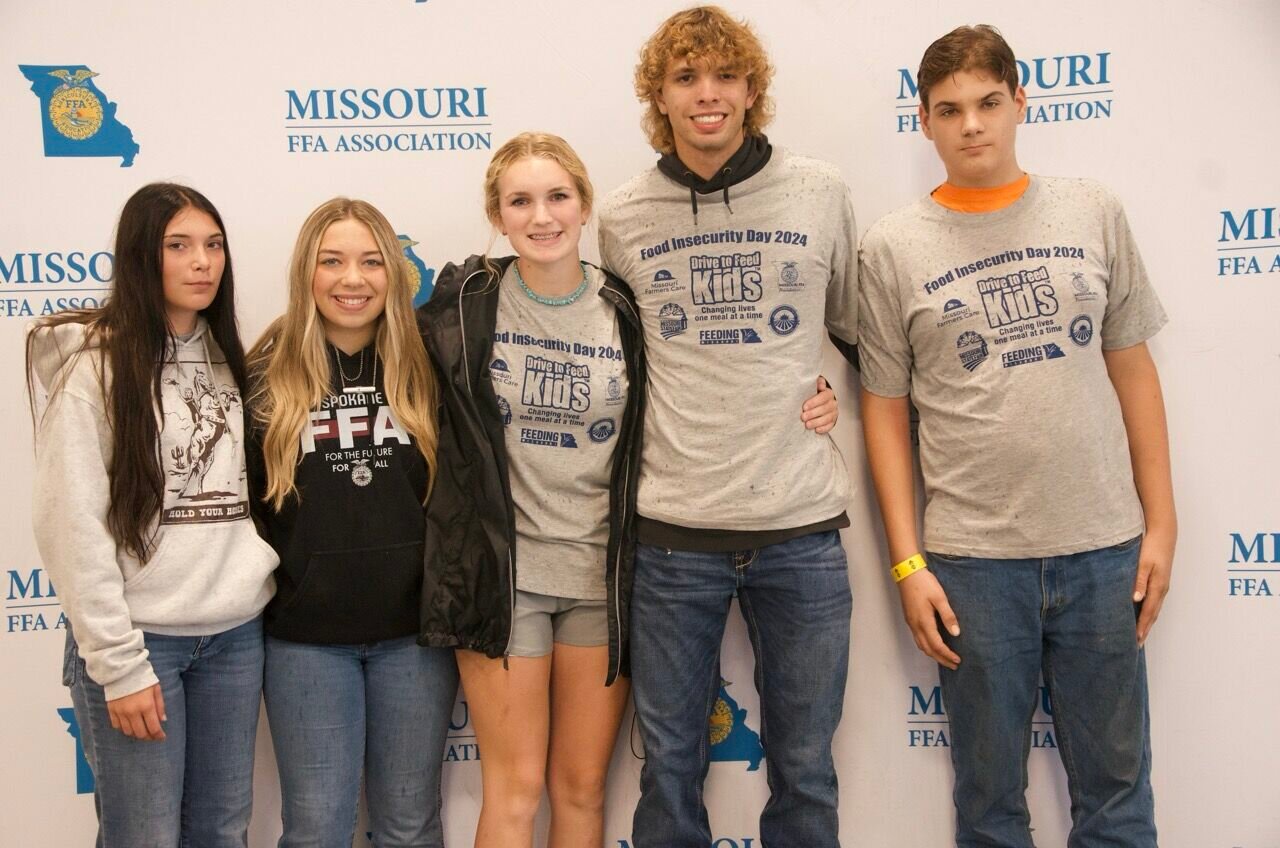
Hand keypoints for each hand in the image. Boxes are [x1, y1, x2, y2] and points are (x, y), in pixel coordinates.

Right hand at [107, 683, 166, 740]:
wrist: (123, 671)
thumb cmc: (143, 679)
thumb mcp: (156, 689)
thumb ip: (160, 706)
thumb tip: (163, 720)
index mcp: (146, 706)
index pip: (153, 728)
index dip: (158, 735)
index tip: (162, 737)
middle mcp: (133, 712)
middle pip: (140, 733)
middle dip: (148, 737)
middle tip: (152, 735)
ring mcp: (120, 713)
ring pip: (128, 732)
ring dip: (136, 734)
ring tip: (142, 730)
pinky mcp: (111, 711)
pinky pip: (117, 726)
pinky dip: (124, 728)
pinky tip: (130, 725)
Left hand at [801, 376, 837, 433]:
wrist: (820, 401)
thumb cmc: (814, 394)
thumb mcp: (814, 386)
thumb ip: (817, 383)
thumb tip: (820, 384)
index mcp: (828, 393)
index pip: (823, 397)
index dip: (814, 402)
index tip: (804, 407)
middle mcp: (833, 403)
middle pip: (825, 409)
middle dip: (813, 413)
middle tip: (803, 417)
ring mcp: (834, 413)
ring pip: (827, 418)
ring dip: (817, 422)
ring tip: (807, 425)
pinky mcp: (833, 421)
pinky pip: (830, 426)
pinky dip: (824, 428)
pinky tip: (816, 430)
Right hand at [897, 568, 960, 669]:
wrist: (906, 573)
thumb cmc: (924, 583)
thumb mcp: (940, 597)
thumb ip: (948, 615)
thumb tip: (955, 633)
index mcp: (924, 621)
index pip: (937, 645)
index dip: (947, 655)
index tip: (958, 660)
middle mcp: (915, 625)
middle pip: (928, 649)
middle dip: (941, 659)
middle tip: (953, 665)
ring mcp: (911, 623)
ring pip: (921, 645)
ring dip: (933, 654)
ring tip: (944, 658)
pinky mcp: (909, 619)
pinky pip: (918, 639)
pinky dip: (927, 646)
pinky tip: (933, 645)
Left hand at [1133, 529, 1173, 645]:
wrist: (1164, 534)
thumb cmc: (1152, 547)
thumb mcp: (1143, 563)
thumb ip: (1139, 581)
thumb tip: (1136, 599)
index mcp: (1157, 587)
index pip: (1148, 612)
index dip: (1142, 626)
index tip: (1136, 639)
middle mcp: (1161, 589)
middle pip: (1153, 614)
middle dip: (1145, 629)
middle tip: (1137, 644)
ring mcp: (1162, 586)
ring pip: (1154, 609)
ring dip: (1148, 623)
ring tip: (1140, 634)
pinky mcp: (1160, 581)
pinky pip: (1154, 602)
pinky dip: (1149, 612)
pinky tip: (1143, 615)